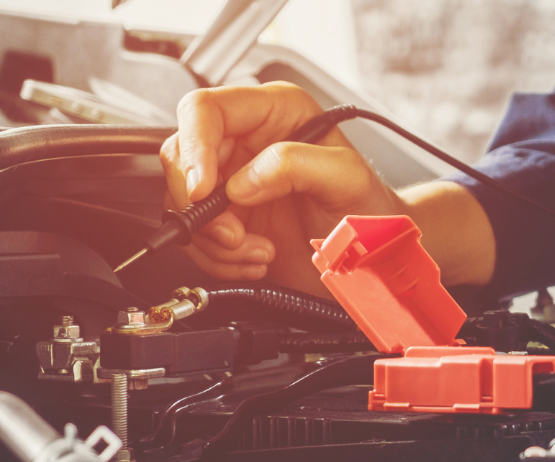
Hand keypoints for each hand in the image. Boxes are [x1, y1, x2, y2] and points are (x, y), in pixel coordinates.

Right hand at [161, 82, 405, 294]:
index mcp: (274, 112)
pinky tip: (257, 258)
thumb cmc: (369, 208)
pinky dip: (219, 258)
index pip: (204, 109)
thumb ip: (297, 165)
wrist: (373, 256)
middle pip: (181, 158)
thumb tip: (243, 181)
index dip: (194, 147)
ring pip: (182, 202)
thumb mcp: (346, 178)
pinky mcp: (227, 218)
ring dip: (215, 240)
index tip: (203, 189)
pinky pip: (195, 237)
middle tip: (236, 234)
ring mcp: (232, 181)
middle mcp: (246, 141)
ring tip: (259, 251)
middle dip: (202, 206)